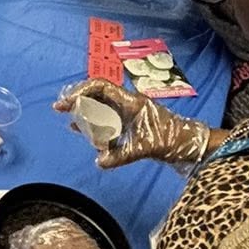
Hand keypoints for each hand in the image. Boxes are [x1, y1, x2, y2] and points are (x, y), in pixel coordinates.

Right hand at [54, 77, 214, 168]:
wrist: (187, 143)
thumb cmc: (170, 139)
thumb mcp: (144, 148)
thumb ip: (120, 155)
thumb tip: (99, 162)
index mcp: (130, 101)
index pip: (101, 87)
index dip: (82, 90)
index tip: (67, 101)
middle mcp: (127, 103)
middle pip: (97, 94)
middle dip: (78, 99)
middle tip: (61, 108)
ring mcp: (128, 111)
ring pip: (100, 105)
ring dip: (85, 111)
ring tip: (70, 120)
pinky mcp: (129, 121)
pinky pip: (106, 118)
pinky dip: (94, 122)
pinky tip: (82, 130)